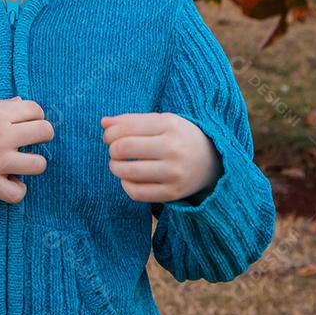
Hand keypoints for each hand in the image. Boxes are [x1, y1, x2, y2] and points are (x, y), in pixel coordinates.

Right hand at [0, 97, 52, 203]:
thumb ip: (1, 105)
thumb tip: (21, 102)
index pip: (36, 110)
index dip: (35, 115)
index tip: (26, 121)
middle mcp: (1, 137)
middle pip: (45, 132)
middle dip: (42, 134)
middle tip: (31, 139)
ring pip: (38, 164)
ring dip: (34, 163)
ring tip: (23, 162)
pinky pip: (17, 194)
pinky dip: (17, 189)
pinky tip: (11, 181)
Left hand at [100, 112, 221, 203]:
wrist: (212, 161)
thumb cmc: (179, 137)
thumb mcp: (161, 121)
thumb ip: (131, 120)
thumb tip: (103, 123)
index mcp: (170, 125)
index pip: (126, 128)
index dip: (110, 133)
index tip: (110, 136)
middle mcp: (173, 148)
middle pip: (124, 149)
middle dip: (112, 150)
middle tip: (116, 151)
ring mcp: (174, 173)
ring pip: (127, 172)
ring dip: (115, 167)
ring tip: (119, 164)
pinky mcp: (173, 193)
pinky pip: (136, 193)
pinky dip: (125, 185)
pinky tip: (129, 179)